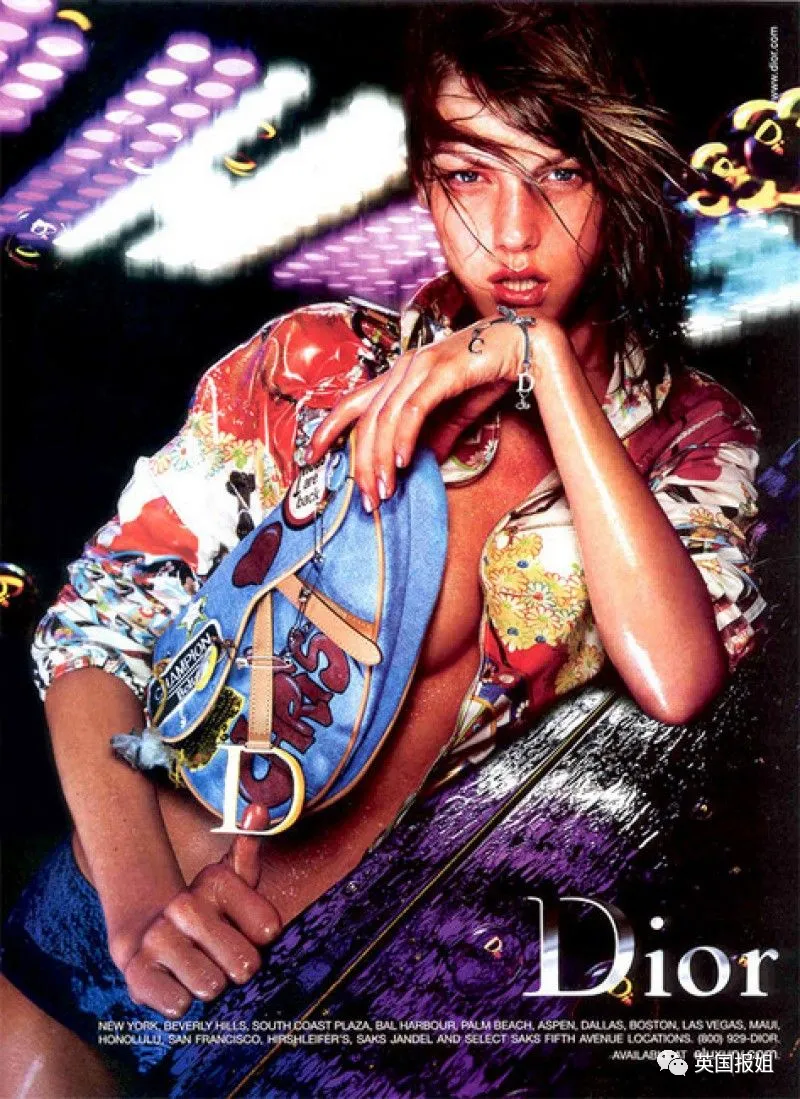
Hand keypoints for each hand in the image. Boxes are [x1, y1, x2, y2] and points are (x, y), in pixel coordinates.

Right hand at [111, 806, 280, 1017]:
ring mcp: (158, 938)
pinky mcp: (135, 972)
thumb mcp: (231, 879)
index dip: (261, 937)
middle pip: (244, 963)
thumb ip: (250, 848)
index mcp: (215, 882)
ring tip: (198, 968)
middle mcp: (184, 906)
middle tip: (223, 957)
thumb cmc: (205, 910)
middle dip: (238, 967)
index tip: (249, 931)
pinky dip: (180, 1002)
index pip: (268, 928)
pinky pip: (177, 1004)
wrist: (144, 930)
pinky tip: (175, 985)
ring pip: (212, 986)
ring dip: (209, 984)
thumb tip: (258, 810)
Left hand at [305, 315, 530, 508]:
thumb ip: (435, 437)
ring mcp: (420, 367)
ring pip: (385, 419)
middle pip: (366, 421)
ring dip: (382, 460)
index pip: (353, 402)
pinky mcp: (440, 372)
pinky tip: (404, 462)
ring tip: (384, 490)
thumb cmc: (487, 374)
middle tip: (367, 499)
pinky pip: (412, 411)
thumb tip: (420, 464)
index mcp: (400, 375)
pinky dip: (404, 439)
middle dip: (361, 464)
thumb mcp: (455, 415)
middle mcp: (403, 368)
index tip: (312, 455)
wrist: (522, 347)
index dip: (328, 428)